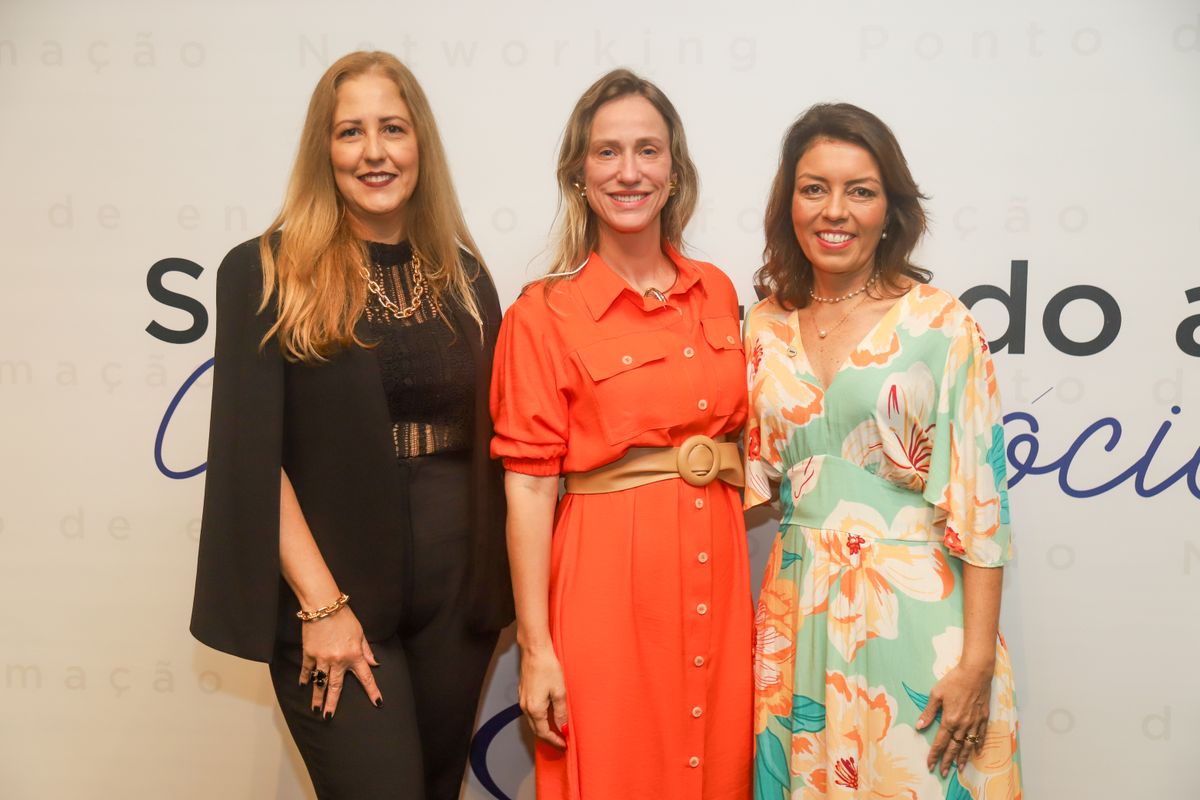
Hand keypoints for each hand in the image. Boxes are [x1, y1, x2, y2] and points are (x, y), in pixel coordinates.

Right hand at [298, 607, 381, 718]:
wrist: (323, 606)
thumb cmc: (344, 617)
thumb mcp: (360, 633)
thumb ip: (367, 650)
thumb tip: (375, 663)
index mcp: (354, 655)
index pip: (366, 677)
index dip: (373, 691)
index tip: (378, 703)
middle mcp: (338, 660)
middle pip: (336, 687)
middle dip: (333, 703)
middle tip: (328, 717)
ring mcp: (322, 658)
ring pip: (320, 682)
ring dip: (317, 696)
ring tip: (315, 709)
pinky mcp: (309, 653)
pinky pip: (307, 670)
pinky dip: (305, 678)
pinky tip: (303, 686)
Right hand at [518, 645, 567, 747]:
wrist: (535, 651)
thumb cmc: (547, 667)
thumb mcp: (559, 692)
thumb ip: (561, 713)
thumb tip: (563, 728)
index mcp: (535, 709)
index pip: (544, 733)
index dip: (555, 740)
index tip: (564, 744)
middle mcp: (525, 707)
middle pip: (536, 730)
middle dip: (549, 737)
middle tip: (561, 741)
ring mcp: (522, 700)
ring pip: (532, 721)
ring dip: (544, 728)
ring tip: (556, 730)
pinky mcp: (523, 693)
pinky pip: (530, 712)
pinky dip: (539, 718)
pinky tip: (548, 715)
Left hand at [916, 662, 992, 776]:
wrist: (976, 673)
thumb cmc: (954, 681)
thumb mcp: (936, 694)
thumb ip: (929, 712)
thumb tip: (919, 726)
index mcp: (950, 720)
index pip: (940, 742)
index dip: (934, 754)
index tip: (930, 765)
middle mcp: (963, 725)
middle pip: (954, 747)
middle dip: (947, 761)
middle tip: (943, 773)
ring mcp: (975, 723)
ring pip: (968, 745)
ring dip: (963, 758)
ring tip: (959, 769)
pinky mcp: (984, 718)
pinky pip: (981, 736)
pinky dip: (978, 745)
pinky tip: (976, 752)